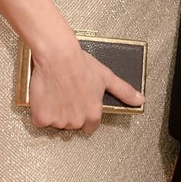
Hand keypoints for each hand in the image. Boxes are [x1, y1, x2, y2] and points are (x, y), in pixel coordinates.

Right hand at [28, 41, 143, 134]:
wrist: (57, 55)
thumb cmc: (81, 63)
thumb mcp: (107, 77)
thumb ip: (124, 91)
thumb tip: (140, 100)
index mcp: (93, 113)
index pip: (90, 126)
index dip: (86, 114)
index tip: (81, 103)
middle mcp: (76, 120)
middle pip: (73, 125)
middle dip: (70, 113)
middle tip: (68, 94)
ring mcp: (59, 120)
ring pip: (56, 123)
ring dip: (55, 112)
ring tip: (57, 91)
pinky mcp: (42, 118)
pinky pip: (40, 121)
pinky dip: (41, 111)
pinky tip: (46, 96)